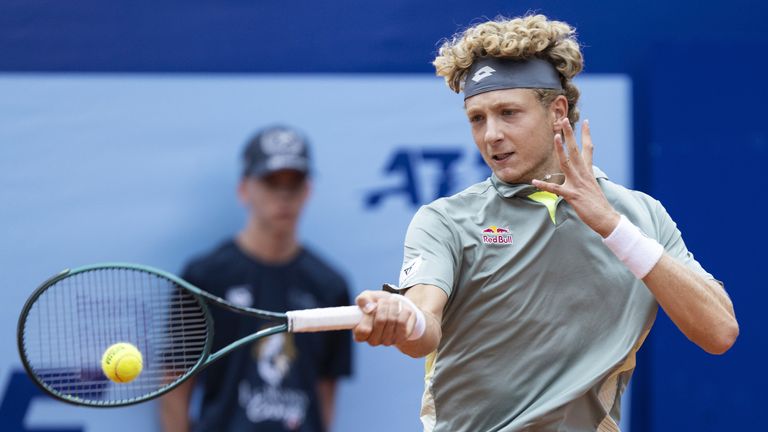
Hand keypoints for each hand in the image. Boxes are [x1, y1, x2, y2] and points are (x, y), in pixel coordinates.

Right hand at [353, 291, 416, 346]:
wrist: (394, 307)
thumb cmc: (376, 303)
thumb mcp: (367, 297)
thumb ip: (362, 300)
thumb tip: (369, 309)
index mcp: (360, 335)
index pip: (363, 329)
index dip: (368, 315)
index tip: (372, 306)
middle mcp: (373, 341)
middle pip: (380, 320)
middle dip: (383, 305)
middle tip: (384, 300)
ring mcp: (387, 342)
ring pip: (392, 320)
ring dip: (393, 305)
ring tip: (392, 302)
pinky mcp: (400, 339)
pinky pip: (403, 321)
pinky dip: (403, 310)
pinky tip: (401, 309)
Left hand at [532, 119, 619, 236]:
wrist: (606, 218)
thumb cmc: (596, 203)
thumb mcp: (592, 185)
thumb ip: (585, 175)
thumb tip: (582, 169)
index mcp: (588, 171)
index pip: (588, 149)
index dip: (586, 135)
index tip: (585, 121)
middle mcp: (583, 174)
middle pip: (576, 150)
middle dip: (570, 135)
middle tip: (565, 120)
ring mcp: (578, 184)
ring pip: (567, 163)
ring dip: (561, 149)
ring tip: (555, 137)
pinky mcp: (572, 195)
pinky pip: (556, 189)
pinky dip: (545, 185)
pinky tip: (534, 182)